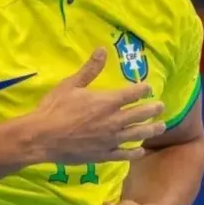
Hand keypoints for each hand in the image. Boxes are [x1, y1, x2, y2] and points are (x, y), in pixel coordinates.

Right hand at [28, 49, 164, 164]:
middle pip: (140, 114)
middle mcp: (113, 121)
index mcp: (107, 101)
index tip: (149, 88)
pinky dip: (134, 152)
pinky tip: (140, 150)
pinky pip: (124, 154)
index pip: (132, 94)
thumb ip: (90, 69)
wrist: (42, 137)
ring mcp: (110, 139)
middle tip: (161, 106)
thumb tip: (102, 50)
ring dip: (151, 130)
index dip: (143, 89)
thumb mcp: (71, 84)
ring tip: (161, 127)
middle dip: (153, 109)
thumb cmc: (54, 108)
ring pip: (137, 134)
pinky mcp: (103, 155)